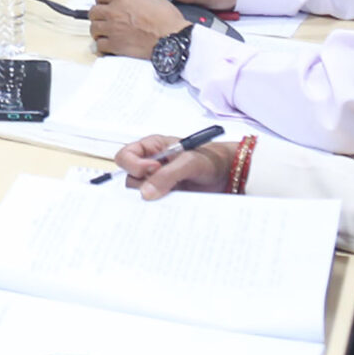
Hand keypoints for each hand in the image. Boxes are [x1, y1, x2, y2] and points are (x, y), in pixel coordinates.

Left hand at [88, 0, 191, 56]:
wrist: (171, 39)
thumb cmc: (167, 20)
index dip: (102, 0)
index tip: (104, 5)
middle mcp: (114, 12)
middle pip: (93, 12)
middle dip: (98, 16)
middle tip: (103, 20)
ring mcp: (112, 29)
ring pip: (93, 29)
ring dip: (98, 31)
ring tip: (104, 34)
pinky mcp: (114, 45)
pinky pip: (99, 45)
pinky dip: (101, 47)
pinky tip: (106, 47)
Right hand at [116, 134, 239, 197]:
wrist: (227, 175)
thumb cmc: (210, 159)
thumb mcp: (189, 162)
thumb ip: (168, 174)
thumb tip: (145, 193)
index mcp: (152, 148)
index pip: (126, 156)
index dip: (134, 164)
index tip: (153, 168)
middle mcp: (150, 164)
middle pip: (129, 177)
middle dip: (143, 183)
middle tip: (165, 183)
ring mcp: (157, 182)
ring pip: (140, 193)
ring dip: (152, 195)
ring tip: (174, 192)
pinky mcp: (165, 196)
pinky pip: (153, 204)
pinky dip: (158, 207)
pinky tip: (171, 204)